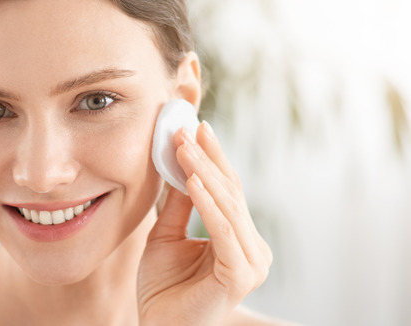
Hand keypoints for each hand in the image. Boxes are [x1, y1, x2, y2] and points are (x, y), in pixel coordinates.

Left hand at [137, 121, 271, 324]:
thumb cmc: (163, 289)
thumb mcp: (165, 236)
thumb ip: (178, 204)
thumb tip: (181, 164)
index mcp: (239, 239)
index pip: (227, 190)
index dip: (211, 158)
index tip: (195, 127)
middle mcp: (252, 249)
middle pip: (230, 192)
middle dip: (207, 158)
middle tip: (187, 128)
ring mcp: (251, 263)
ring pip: (228, 206)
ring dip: (204, 172)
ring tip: (184, 146)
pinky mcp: (241, 275)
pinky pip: (223, 231)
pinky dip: (207, 204)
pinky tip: (192, 180)